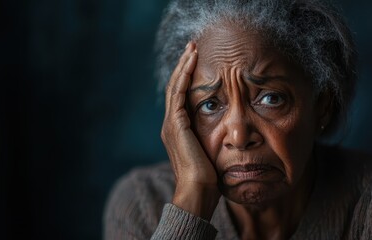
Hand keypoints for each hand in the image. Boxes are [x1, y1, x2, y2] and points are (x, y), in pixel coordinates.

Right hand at [161, 42, 220, 220]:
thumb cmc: (207, 178)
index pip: (180, 97)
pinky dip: (184, 75)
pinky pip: (178, 93)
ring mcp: (171, 124)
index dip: (187, 78)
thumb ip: (210, 139)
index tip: (197, 62)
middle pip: (175, 87)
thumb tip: (225, 132)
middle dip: (184, 66)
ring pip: (175, 86)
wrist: (197, 191)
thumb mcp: (209, 153)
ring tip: (192, 48)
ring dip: (184, 66)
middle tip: (192, 48)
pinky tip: (192, 62)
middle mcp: (171, 124)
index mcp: (177, 130)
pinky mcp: (176, 124)